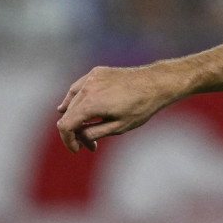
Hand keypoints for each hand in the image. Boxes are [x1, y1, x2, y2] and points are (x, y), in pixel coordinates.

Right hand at [55, 63, 186, 152]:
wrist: (156, 83)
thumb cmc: (141, 107)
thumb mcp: (118, 127)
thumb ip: (94, 133)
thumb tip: (78, 137)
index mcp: (90, 104)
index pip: (66, 126)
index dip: (68, 140)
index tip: (77, 150)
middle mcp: (86, 88)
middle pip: (69, 115)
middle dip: (76, 132)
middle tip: (90, 144)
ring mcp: (90, 78)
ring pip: (72, 100)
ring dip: (75, 116)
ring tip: (81, 130)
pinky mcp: (96, 72)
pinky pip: (79, 88)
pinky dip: (75, 99)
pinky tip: (73, 106)